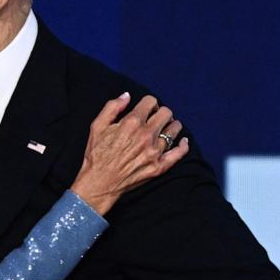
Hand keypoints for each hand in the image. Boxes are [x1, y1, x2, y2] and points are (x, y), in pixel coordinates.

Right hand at [70, 93, 188, 213]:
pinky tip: (183, 141)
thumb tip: (127, 96)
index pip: (151, 101)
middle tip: (156, 117)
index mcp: (132, 122)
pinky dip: (183, 145)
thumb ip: (112, 107)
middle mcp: (146, 135)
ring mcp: (154, 152)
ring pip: (174, 130)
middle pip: (166, 113)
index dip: (149, 103)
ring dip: (172, 125)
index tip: (146, 108)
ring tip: (166, 128)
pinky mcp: (159, 166)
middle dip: (161, 112)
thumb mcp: (97, 126)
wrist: (99, 183)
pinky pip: (179, 153)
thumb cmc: (96, 155)